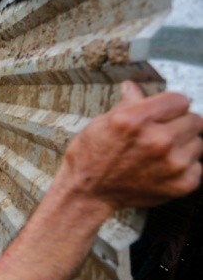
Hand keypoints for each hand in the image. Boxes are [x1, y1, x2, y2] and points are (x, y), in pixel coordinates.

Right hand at [61, 81, 202, 209]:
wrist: (87, 192)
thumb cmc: (91, 157)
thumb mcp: (103, 122)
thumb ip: (128, 104)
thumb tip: (133, 86)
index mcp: (136, 119)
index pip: (180, 100)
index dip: (169, 106)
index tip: (164, 114)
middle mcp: (157, 140)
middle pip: (195, 120)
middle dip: (179, 125)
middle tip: (162, 134)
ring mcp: (172, 163)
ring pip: (198, 143)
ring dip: (184, 147)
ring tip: (162, 154)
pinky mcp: (182, 183)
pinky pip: (198, 166)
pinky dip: (185, 168)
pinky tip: (164, 169)